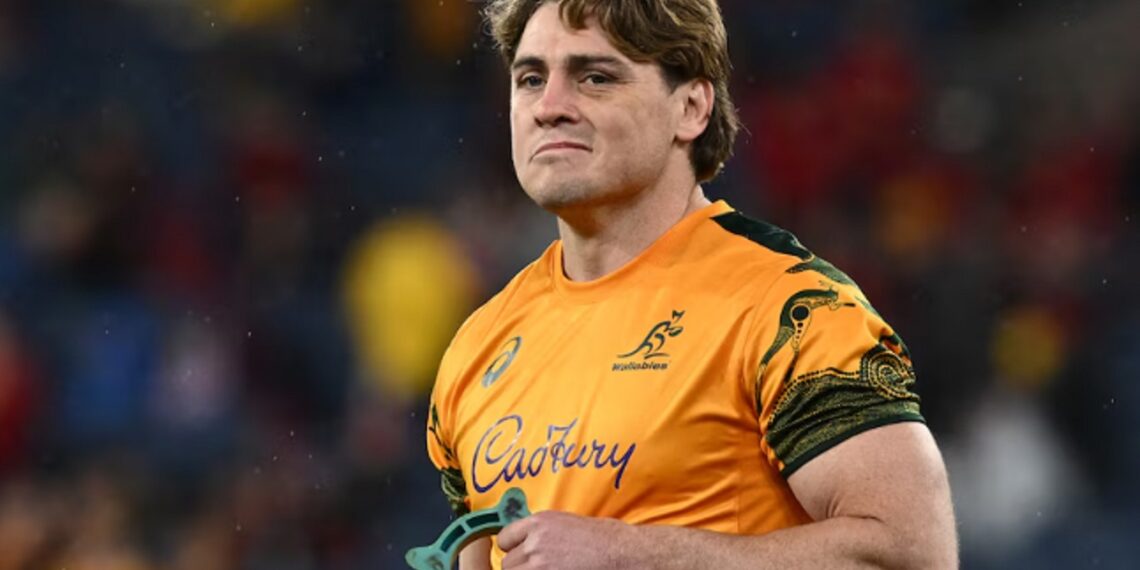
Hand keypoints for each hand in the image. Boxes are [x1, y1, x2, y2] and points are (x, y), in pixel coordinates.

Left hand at [497, 510, 639, 569]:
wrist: (623, 551)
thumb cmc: (604, 537)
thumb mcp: (567, 523)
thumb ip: (542, 533)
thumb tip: (528, 545)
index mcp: (539, 522)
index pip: (504, 539)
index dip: (513, 549)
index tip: (522, 555)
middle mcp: (535, 542)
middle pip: (507, 564)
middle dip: (519, 568)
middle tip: (537, 568)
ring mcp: (541, 565)